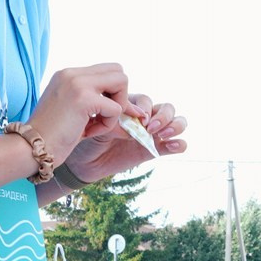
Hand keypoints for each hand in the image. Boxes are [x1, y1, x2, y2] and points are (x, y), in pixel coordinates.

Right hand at [25, 64, 128, 167]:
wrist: (29, 148)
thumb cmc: (50, 136)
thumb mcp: (73, 112)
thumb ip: (94, 102)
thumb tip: (131, 108)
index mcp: (67, 75)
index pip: (106, 70)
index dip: (113, 92)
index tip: (105, 112)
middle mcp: (72, 74)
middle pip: (118, 71)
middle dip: (120, 96)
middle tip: (106, 117)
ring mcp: (77, 83)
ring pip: (121, 82)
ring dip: (116, 108)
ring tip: (96, 125)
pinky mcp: (83, 99)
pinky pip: (116, 108)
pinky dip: (108, 124)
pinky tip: (89, 132)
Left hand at [65, 95, 188, 184]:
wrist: (81, 161)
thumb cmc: (85, 135)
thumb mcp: (98, 122)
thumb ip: (116, 117)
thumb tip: (133, 119)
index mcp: (130, 105)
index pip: (146, 100)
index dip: (145, 106)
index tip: (136, 118)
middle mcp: (144, 118)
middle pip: (167, 108)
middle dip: (163, 116)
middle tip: (149, 128)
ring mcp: (151, 134)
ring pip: (177, 122)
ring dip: (175, 125)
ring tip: (162, 135)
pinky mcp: (154, 150)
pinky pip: (176, 145)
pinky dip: (179, 144)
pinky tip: (171, 146)